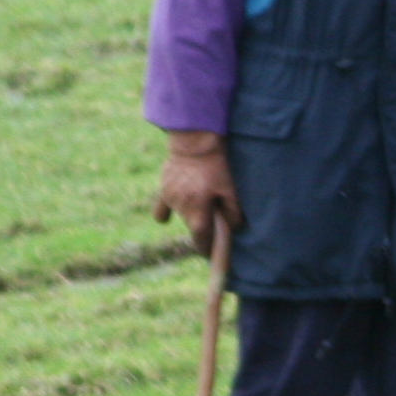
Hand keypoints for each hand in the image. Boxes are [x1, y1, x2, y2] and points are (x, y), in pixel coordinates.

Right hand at [153, 129, 238, 257]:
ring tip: (201, 198)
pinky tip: (173, 211)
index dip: (206, 249)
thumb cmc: (216, 165)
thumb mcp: (230, 189)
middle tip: (213, 219)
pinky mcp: (163, 188)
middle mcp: (180, 208)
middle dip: (201, 227)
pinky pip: (161, 208)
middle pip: (192, 226)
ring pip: (181, 216)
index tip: (210, 254)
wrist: (194, 140)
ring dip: (191, 214)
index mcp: (197, 212)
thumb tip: (233, 229)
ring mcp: (169, 198)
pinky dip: (168, 211)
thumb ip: (233, 212)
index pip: (201, 240)